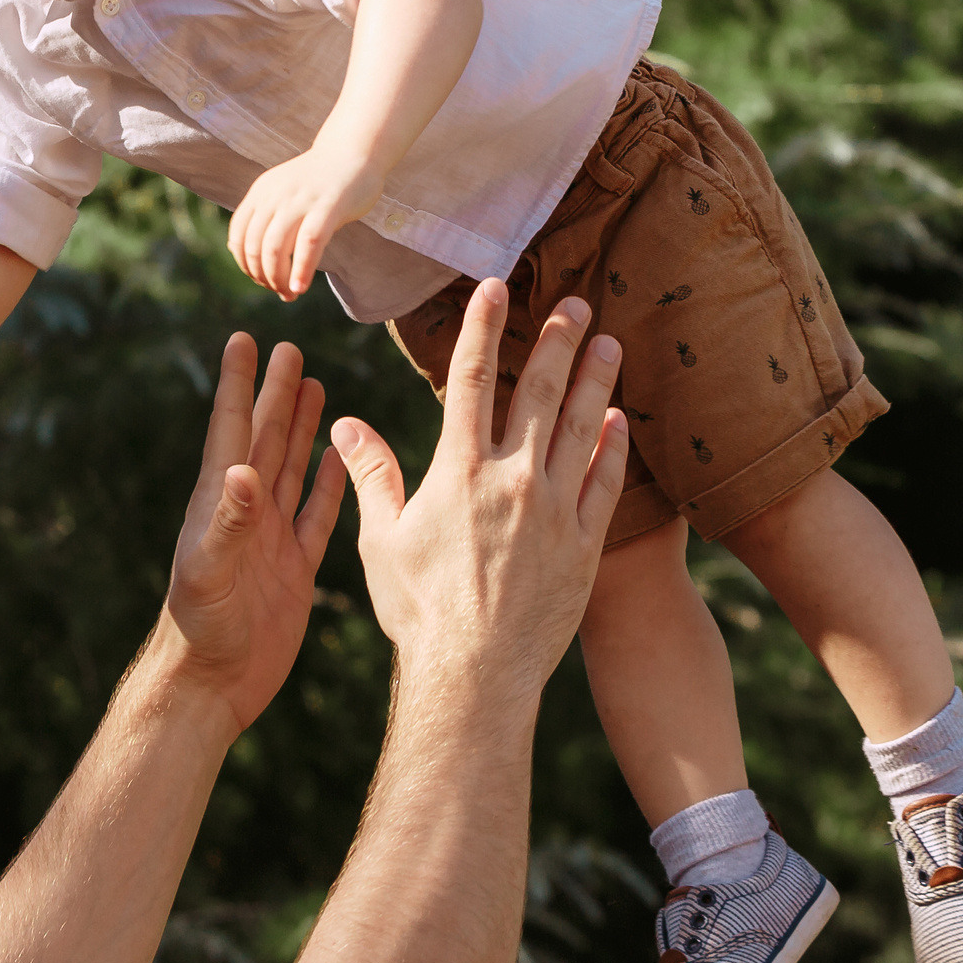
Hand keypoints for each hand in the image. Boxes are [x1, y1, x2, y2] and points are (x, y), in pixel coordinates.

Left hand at [155, 333, 348, 731]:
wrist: (212, 684)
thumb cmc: (199, 629)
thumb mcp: (210, 571)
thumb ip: (228, 522)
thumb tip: (244, 469)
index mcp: (219, 502)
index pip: (231, 429)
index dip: (237, 384)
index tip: (243, 338)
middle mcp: (244, 512)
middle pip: (266, 438)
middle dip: (276, 393)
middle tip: (290, 348)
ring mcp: (270, 539)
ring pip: (291, 469)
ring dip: (303, 429)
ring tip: (314, 386)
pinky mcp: (294, 568)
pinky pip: (315, 516)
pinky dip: (327, 484)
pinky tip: (337, 459)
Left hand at [228, 146, 384, 299]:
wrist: (353, 151)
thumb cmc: (320, 182)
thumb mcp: (283, 195)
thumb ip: (268, 223)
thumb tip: (257, 267)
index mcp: (260, 193)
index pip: (238, 237)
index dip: (245, 265)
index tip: (261, 280)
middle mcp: (274, 196)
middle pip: (254, 247)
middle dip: (263, 277)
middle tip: (279, 291)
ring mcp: (300, 200)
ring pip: (276, 249)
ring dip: (279, 279)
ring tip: (289, 293)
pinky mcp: (327, 207)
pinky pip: (308, 244)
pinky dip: (301, 270)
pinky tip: (301, 287)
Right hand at [332, 280, 625, 694]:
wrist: (475, 673)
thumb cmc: (418, 609)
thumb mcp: (381, 538)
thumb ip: (371, 474)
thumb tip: (343, 425)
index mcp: (459, 470)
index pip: (470, 380)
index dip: (482, 328)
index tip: (494, 289)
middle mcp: (512, 479)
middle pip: (539, 392)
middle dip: (557, 341)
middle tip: (576, 302)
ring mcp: (554, 510)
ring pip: (582, 429)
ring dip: (596, 381)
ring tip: (609, 343)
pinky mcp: (584, 544)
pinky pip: (604, 484)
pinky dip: (613, 449)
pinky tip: (619, 421)